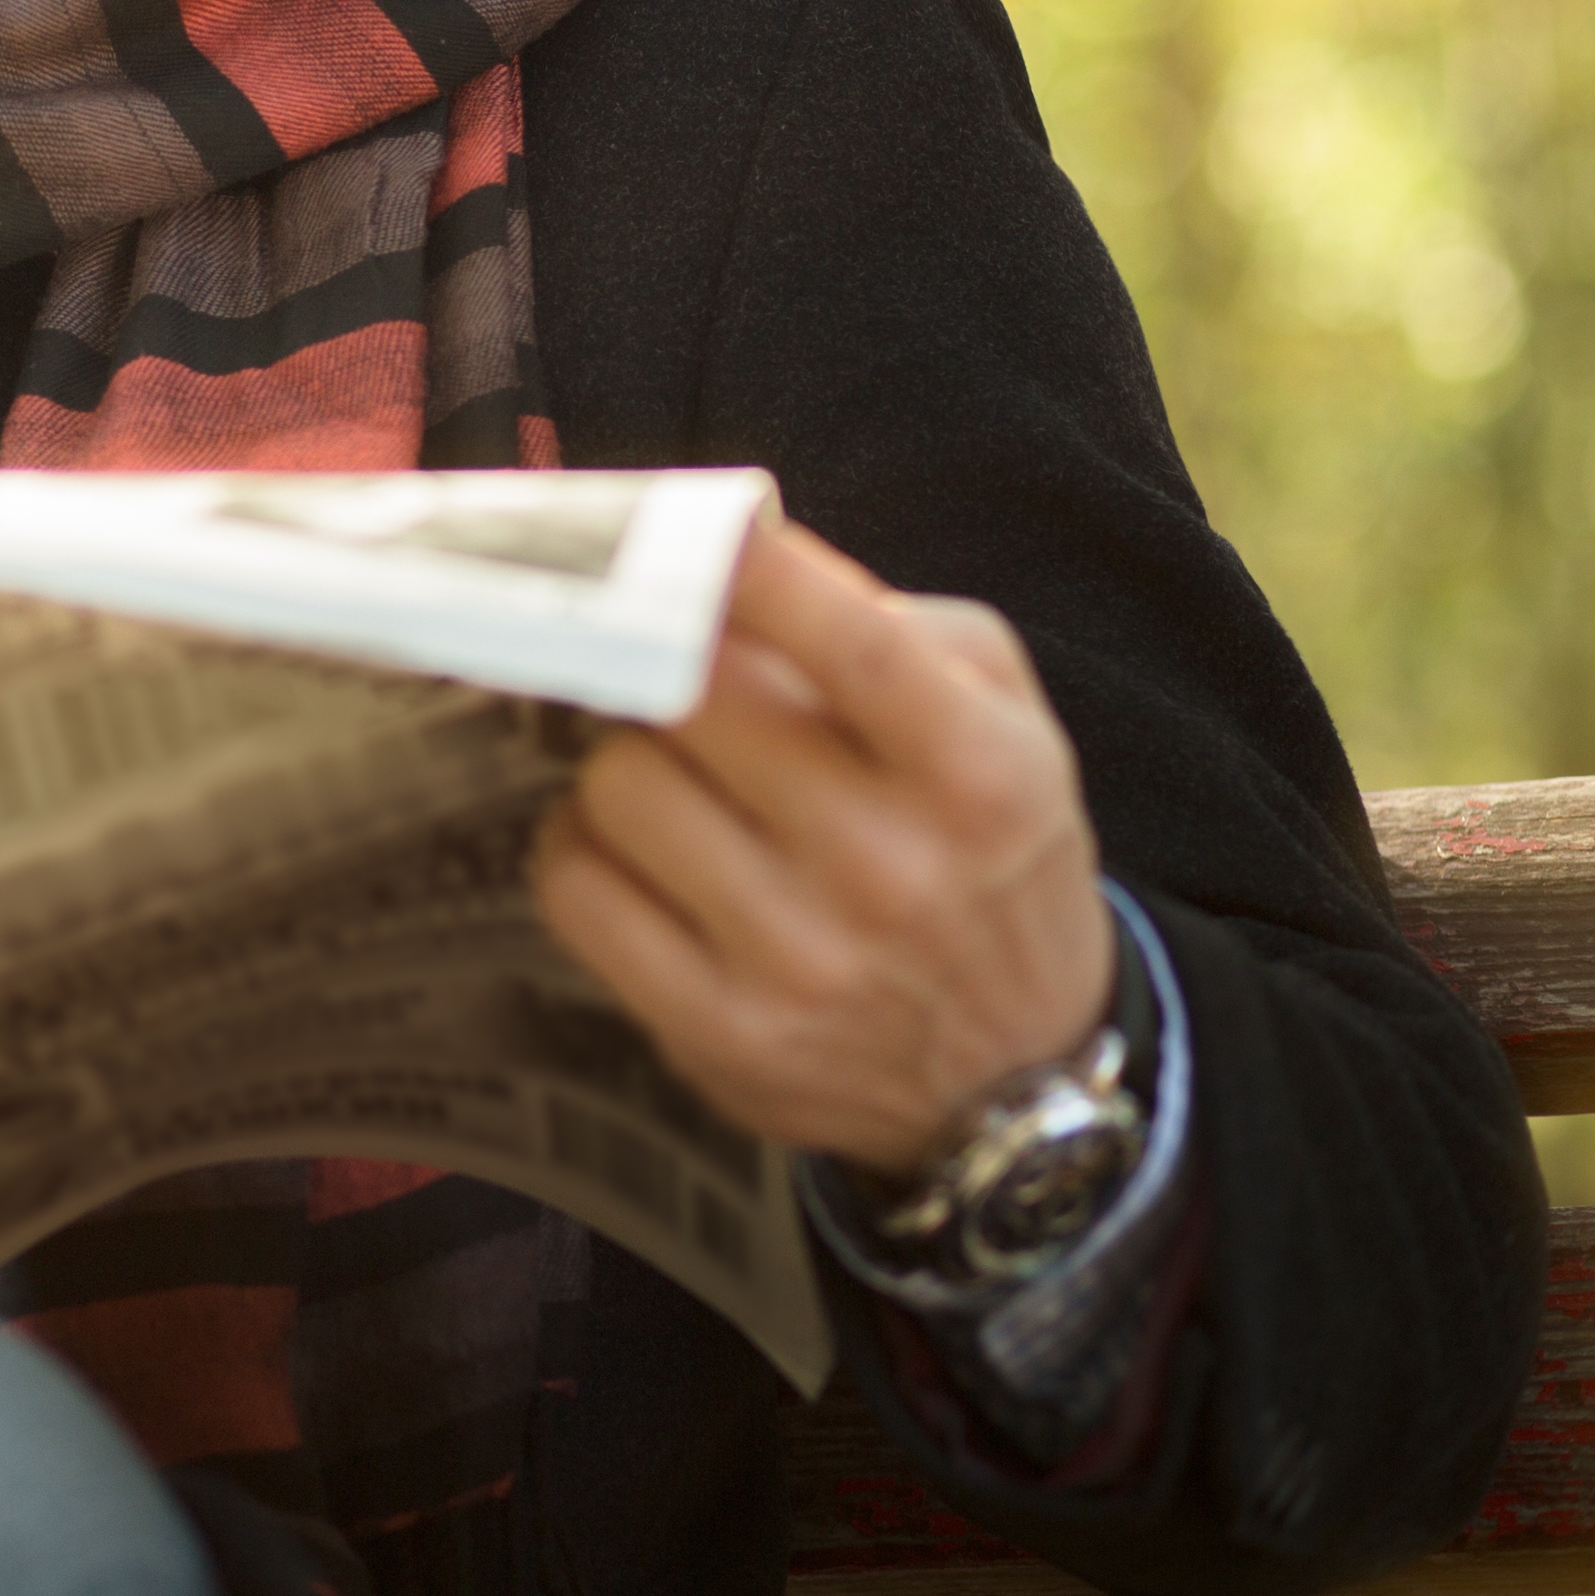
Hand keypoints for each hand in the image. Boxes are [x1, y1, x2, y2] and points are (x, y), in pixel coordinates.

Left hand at [532, 515, 1112, 1176]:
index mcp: (979, 774)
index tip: (681, 528)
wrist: (1018, 1067)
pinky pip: (575, 886)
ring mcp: (804, 961)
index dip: (748, 573)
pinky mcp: (723, 1034)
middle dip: (669, 671)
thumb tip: (738, 550)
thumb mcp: (997, 718)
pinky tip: (635, 854)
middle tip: (675, 682)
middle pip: (692, 698)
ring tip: (673, 781)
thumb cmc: (983, 846)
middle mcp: (896, 871)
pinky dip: (582, 850)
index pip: (851, 643)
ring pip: (617, 786)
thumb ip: (882, 617)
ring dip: (625, 765)